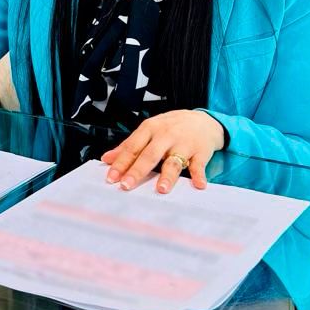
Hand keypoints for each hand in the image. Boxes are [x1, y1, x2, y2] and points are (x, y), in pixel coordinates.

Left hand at [102, 110, 224, 193]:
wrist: (203, 120)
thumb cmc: (171, 127)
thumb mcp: (149, 130)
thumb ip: (128, 145)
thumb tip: (106, 159)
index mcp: (150, 129)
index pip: (132, 147)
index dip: (121, 163)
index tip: (111, 178)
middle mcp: (166, 135)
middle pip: (150, 155)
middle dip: (137, 171)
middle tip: (126, 185)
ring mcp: (184, 144)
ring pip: (174, 161)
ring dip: (167, 176)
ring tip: (161, 189)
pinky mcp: (200, 152)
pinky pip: (199, 165)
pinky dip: (199, 175)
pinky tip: (198, 185)